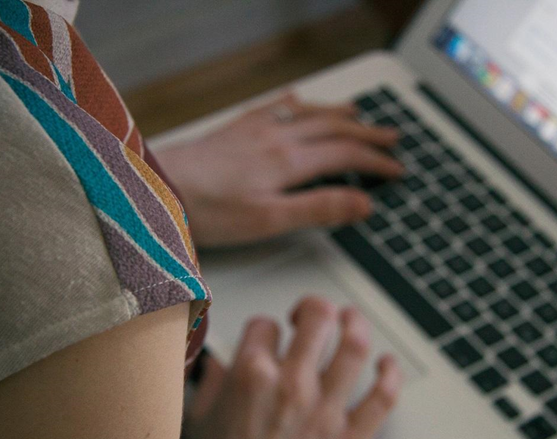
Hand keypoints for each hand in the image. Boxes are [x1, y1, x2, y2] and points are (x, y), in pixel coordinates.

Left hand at [155, 93, 403, 247]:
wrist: (158, 186)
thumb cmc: (208, 210)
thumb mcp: (270, 220)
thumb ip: (319, 209)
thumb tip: (362, 202)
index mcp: (290, 162)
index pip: (347, 155)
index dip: (377, 162)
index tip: (397, 169)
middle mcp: (277, 138)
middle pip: (334, 128)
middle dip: (368, 132)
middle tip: (392, 136)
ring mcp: (255, 129)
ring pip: (309, 113)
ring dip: (339, 113)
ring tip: (359, 113)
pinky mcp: (235, 129)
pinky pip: (274, 106)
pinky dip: (295, 102)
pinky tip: (297, 99)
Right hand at [175, 298, 401, 438]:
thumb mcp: (194, 420)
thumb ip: (211, 380)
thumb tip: (220, 358)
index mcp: (250, 377)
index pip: (266, 324)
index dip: (267, 329)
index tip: (269, 340)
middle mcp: (291, 387)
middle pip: (319, 317)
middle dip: (314, 307)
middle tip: (312, 317)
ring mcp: (324, 414)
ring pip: (355, 345)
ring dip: (356, 324)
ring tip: (351, 323)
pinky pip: (383, 397)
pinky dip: (391, 373)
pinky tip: (386, 365)